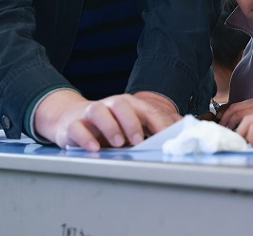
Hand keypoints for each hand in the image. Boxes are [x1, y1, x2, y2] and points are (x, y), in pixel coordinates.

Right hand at [35, 90, 179, 150]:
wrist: (70, 118)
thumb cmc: (108, 124)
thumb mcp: (131, 123)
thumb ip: (153, 127)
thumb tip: (182, 130)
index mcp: (129, 105)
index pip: (147, 110)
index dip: (159, 122)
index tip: (169, 137)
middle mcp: (110, 105)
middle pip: (122, 105)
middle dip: (132, 122)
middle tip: (138, 141)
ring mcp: (90, 113)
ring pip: (98, 112)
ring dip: (110, 126)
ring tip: (118, 143)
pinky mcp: (73, 125)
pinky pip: (78, 128)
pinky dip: (85, 137)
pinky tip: (94, 148)